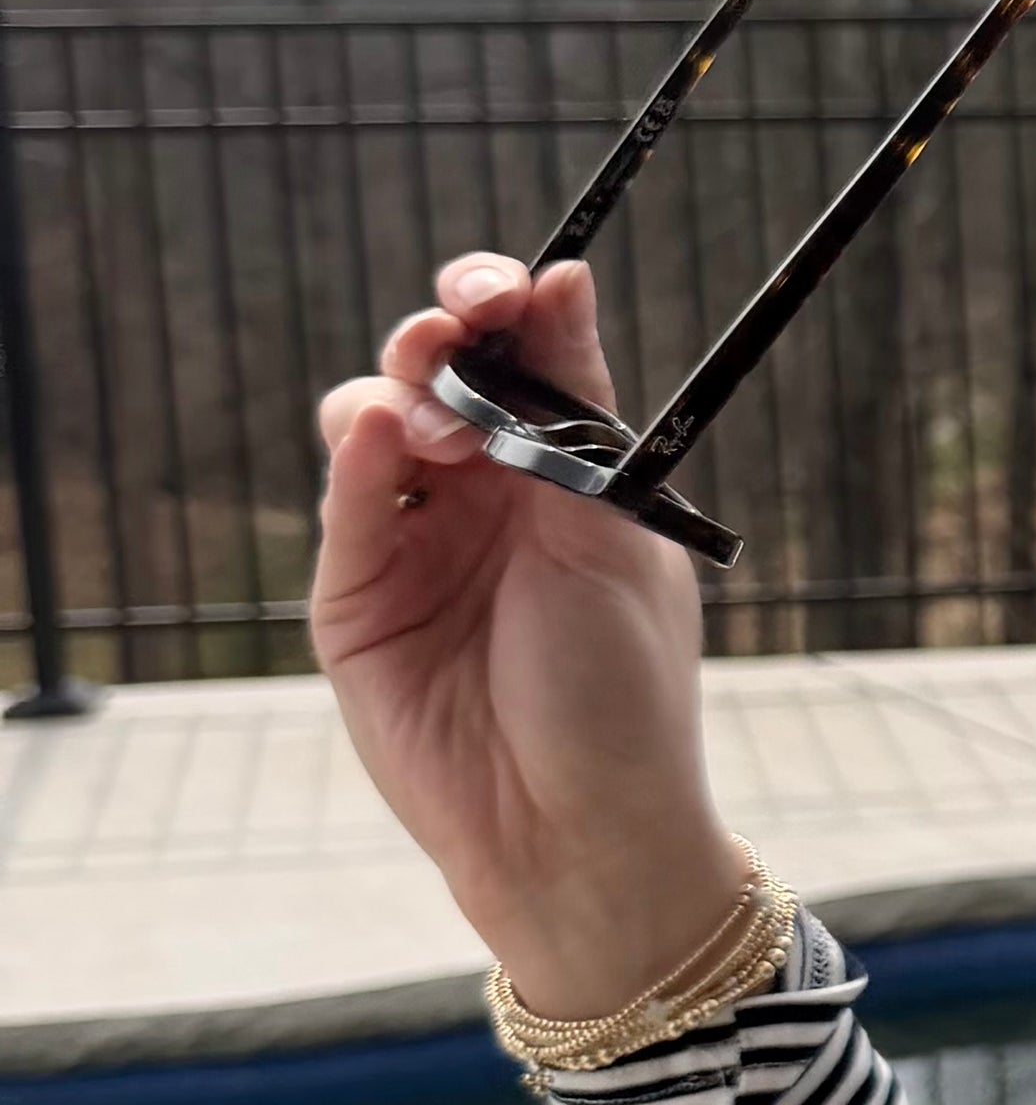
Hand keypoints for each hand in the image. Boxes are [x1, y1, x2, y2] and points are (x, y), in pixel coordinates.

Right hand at [311, 253, 746, 1016]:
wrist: (576, 829)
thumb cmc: (621, 691)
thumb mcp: (611, 533)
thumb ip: (576, 406)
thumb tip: (564, 275)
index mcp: (564, 472)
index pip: (522, 356)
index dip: (505, 305)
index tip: (508, 284)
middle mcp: (484, 494)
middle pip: (438, 373)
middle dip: (440, 334)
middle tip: (458, 325)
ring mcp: (414, 541)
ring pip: (372, 420)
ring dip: (399, 391)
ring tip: (436, 414)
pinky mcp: (355, 597)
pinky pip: (346, 503)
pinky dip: (358, 457)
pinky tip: (383, 436)